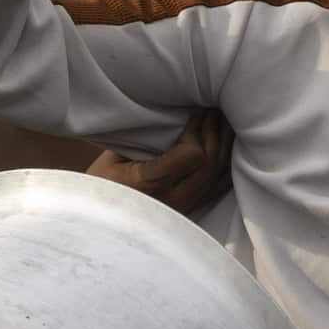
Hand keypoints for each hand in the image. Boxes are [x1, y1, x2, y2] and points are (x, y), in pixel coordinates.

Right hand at [88, 112, 233, 216]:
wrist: (100, 220)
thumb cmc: (102, 184)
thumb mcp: (112, 157)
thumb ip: (142, 139)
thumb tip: (169, 114)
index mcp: (150, 183)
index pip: (192, 156)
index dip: (197, 131)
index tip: (193, 113)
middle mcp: (172, 199)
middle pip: (210, 164)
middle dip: (214, 132)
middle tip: (213, 108)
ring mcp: (183, 208)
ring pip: (217, 176)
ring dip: (223, 145)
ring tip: (223, 121)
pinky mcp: (189, 210)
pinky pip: (216, 188)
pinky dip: (225, 165)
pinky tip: (227, 148)